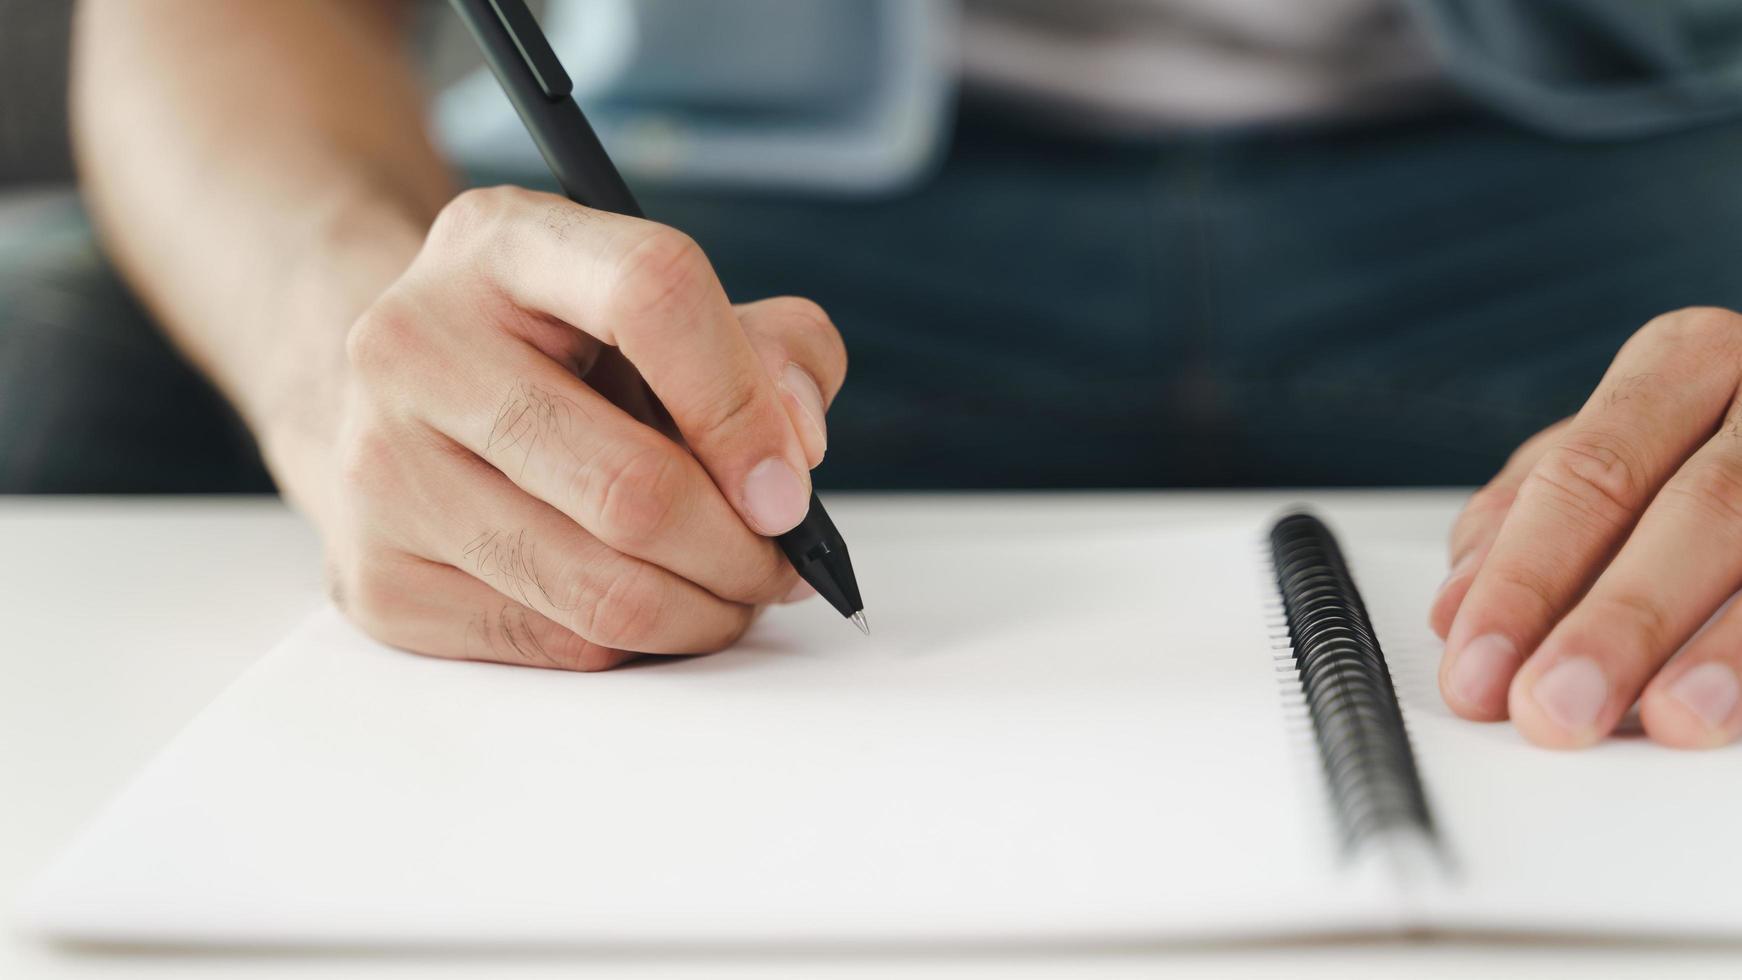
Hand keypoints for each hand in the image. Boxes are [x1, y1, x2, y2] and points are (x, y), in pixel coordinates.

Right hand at [312, 187, 843, 669]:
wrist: (406, 398)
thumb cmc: (566, 352)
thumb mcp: (672, 308)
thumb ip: (773, 350)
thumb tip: (794, 455)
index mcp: (504, 241)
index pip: (652, 294)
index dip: (745, 405)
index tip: (791, 487)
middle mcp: (415, 342)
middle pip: (630, 486)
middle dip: (741, 550)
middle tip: (781, 565)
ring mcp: (380, 465)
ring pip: (597, 590)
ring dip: (702, 613)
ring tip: (733, 593)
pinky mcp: (375, 576)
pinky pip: (553, 644)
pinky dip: (631, 645)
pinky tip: (648, 606)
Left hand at [1432, 306, 1741, 747]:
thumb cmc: (1714, 440)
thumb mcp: (1618, 451)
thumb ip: (1530, 520)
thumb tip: (1457, 609)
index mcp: (1685, 360)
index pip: (1587, 476)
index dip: (1526, 579)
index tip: (1477, 670)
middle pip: (1698, 509)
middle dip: (1620, 622)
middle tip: (1554, 709)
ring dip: (1732, 647)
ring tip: (1674, 721)